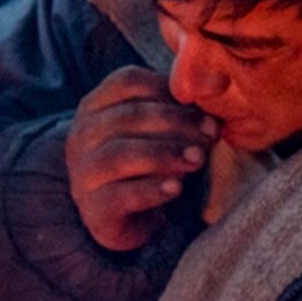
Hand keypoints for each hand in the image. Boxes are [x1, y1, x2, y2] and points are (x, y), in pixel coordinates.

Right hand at [62, 67, 217, 252]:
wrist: (127, 219)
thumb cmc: (147, 164)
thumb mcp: (162, 130)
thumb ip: (185, 106)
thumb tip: (218, 81)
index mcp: (96, 106)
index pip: (127, 82)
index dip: (169, 91)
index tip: (205, 109)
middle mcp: (82, 135)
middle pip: (128, 116)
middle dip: (176, 122)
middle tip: (210, 133)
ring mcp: (83, 172)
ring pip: (121, 155)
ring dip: (165, 154)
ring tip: (198, 159)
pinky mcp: (94, 208)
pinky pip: (122, 195)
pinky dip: (152, 190)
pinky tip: (176, 187)